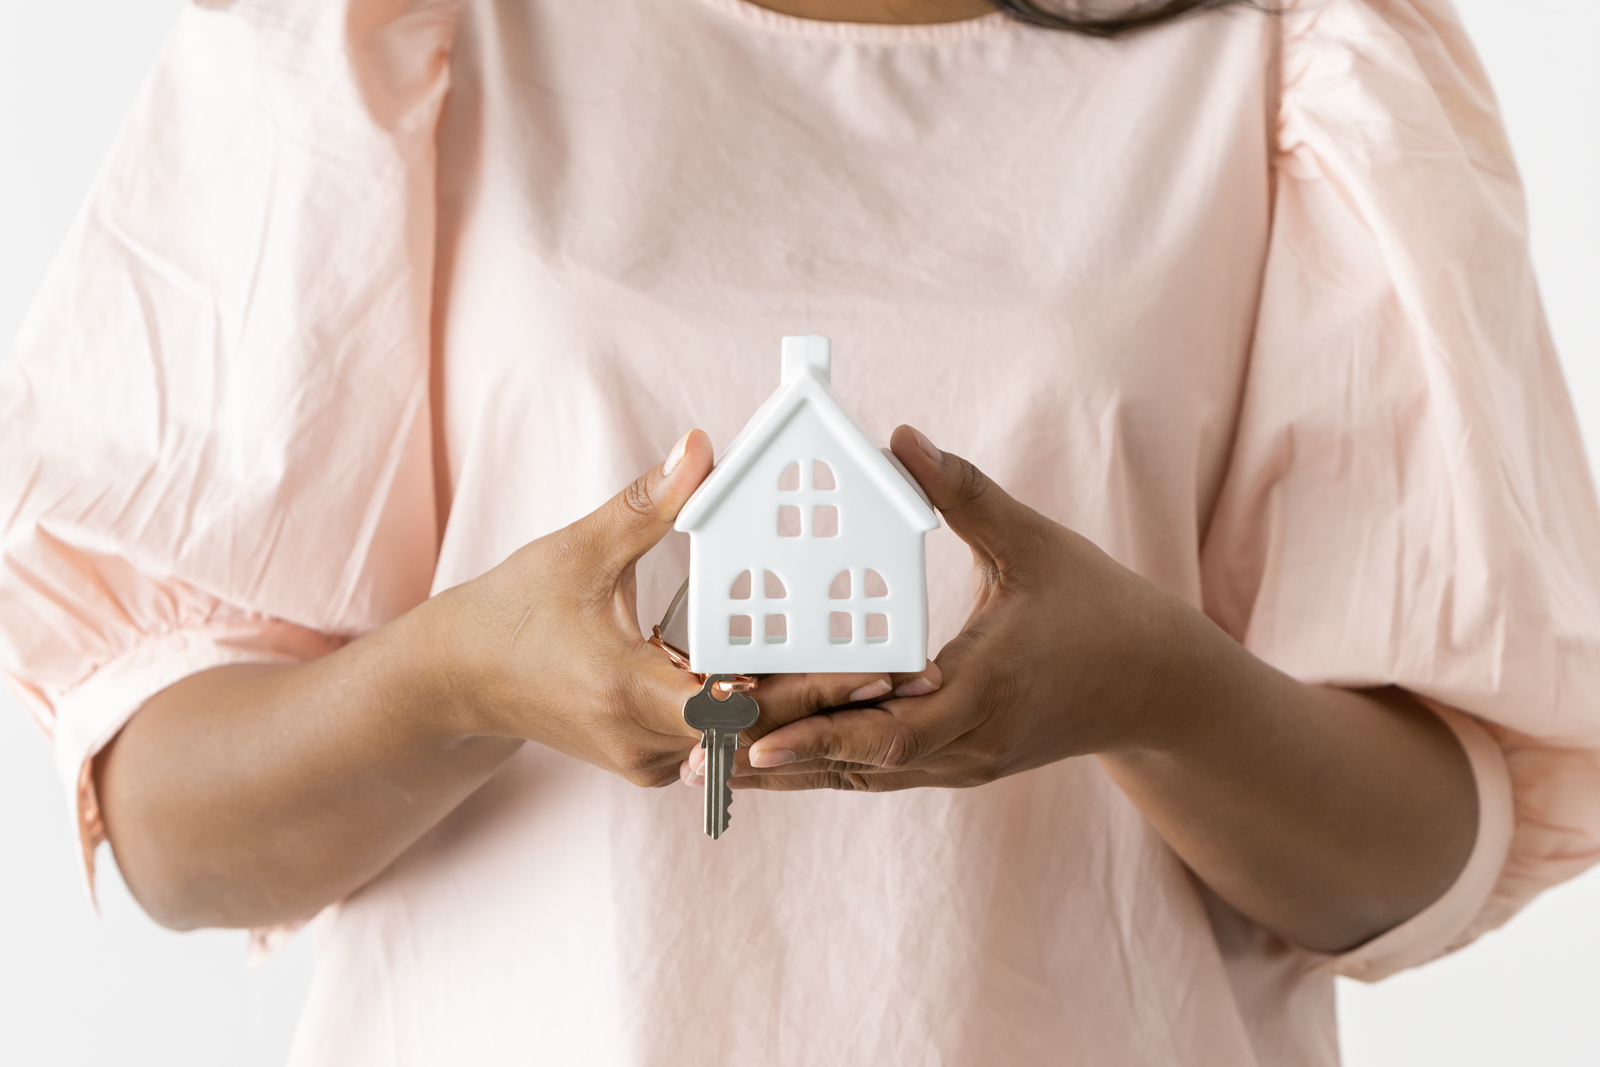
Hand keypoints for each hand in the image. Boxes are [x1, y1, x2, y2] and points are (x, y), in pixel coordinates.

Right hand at [433, 430, 904, 786]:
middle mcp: (642, 740)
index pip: (738, 701)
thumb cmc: (511, 610)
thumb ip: (648, 505)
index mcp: (626, 690)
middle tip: (907, 678)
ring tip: (881, 684)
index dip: (810, 689)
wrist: (456, 682)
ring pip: (741, 740)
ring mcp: (646, 759)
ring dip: (801, 712)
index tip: (874, 668)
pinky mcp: (646, 759)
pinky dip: (759, 715)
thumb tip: (703, 448)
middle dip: (832, 701)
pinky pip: (717, 743)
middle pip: (757, 727)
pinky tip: (813, 688)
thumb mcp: (577, 549)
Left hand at [723, 424, 1181, 791]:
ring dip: (791, 774)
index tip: (751, 738)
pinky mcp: (962, 764)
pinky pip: (883, 771)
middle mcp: (970, 740)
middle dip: (777, 763)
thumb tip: (902, 438)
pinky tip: (773, 758)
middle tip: (694, 756)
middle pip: (859, 765)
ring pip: (864, 777)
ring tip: (708, 766)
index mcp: (987, 685)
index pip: (892, 729)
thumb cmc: (1103, 609)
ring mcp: (965, 761)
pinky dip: (827, 765)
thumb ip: (966, 494)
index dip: (820, 737)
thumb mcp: (1037, 544)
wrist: (1158, 689)